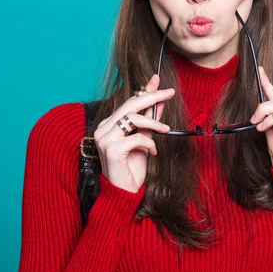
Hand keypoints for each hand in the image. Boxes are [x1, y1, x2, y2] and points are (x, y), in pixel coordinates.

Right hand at [93, 75, 174, 192]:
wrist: (124, 191)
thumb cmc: (132, 168)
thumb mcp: (144, 141)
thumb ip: (149, 122)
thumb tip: (159, 103)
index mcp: (108, 125)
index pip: (128, 102)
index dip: (143, 90)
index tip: (157, 79)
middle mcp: (103, 129)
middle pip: (129, 105)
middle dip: (151, 96)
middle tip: (169, 92)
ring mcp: (104, 138)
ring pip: (132, 119)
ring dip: (153, 123)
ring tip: (165, 131)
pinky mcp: (111, 149)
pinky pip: (136, 137)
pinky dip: (149, 143)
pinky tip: (153, 151)